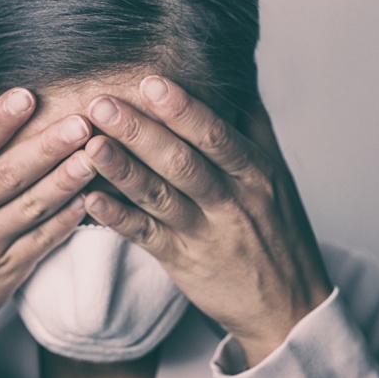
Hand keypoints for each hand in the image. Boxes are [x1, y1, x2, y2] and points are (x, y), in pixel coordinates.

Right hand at [0, 88, 95, 377]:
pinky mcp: (5, 272)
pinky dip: (63, 222)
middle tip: (79, 123)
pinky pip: (39, 243)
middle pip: (5, 175)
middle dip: (45, 148)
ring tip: (93, 157)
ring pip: (28, 209)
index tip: (25, 95)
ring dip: (63, 182)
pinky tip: (87, 201)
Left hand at [81, 76, 333, 365]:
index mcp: (255, 173)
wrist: (289, 305)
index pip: (217, 136)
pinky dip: (117, 218)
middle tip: (101, 105)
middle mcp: (230, 201)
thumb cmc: (278, 229)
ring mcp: (204, 233)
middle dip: (139, 132)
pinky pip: (145, 237)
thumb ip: (252, 123)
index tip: (151, 82)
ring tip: (89, 146)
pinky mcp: (182, 261)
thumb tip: (235, 72)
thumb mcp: (277, 173)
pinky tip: (89, 199)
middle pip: (181, 162)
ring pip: (158, 197)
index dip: (183, 109)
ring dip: (121, 170)